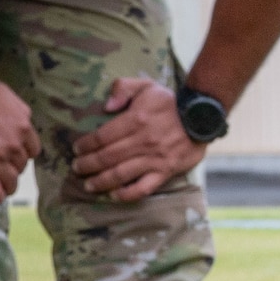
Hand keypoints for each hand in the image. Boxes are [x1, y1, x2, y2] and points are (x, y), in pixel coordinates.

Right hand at [0, 80, 39, 203]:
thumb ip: (17, 107)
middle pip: (22, 166)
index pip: (33, 150)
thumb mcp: (3, 94)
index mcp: (23, 127)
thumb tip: (23, 117)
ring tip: (2, 187)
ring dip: (8, 185)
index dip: (24, 154)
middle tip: (2, 167)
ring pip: (12, 180)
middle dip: (13, 167)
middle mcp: (15, 144)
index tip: (15, 155)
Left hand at [70, 77, 205, 201]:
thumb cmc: (171, 102)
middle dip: (88, 164)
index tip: (76, 149)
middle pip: (107, 157)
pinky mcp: (166, 171)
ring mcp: (154, 159)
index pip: (102, 136)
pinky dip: (128, 193)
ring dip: (101, 181)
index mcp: (135, 120)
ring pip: (121, 174)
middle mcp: (142, 142)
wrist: (203, 118)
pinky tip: (116, 195)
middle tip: (77, 168)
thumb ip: (122, 89)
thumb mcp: (146, 85)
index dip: (85, 145)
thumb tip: (106, 106)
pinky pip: (145, 187)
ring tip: (89, 185)